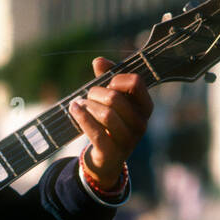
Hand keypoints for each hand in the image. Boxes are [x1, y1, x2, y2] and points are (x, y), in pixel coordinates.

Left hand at [69, 57, 153, 189]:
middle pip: (116, 98)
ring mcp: (128, 140)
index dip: (117, 78)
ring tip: (80, 104)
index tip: (107, 83)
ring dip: (88, 105)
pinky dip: (81, 117)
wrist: (107, 158)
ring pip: (106, 114)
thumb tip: (99, 61)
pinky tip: (74, 109)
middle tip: (88, 96)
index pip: (136, 82)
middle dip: (96, 93)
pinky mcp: (112, 153)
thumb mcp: (112, 100)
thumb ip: (107, 78)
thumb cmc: (111, 122)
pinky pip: (95, 132)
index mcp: (145, 107)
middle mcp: (141, 124)